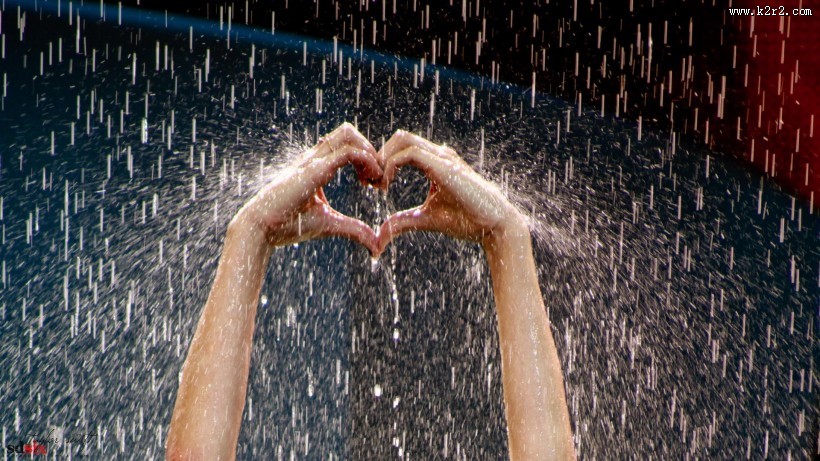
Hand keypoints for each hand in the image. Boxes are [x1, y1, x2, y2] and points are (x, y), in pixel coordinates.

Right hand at [230, 123, 381, 252]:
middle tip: (376, 177)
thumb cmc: (289, 226)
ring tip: (374, 178)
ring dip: (369, 152)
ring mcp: (313, 161)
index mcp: (316, 166)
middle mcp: (314, 158)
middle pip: (347, 132)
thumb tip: (376, 246)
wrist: (262, 228)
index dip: (364, 157)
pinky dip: (365, 161)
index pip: (344, 144)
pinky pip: (347, 153)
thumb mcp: (330, 224)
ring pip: (348, 134)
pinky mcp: (314, 170)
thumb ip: (354, 230)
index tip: (371, 183)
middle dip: (369, 148)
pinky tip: (369, 181)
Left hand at [375, 130, 525, 255]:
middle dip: (378, 156)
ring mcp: (442, 157)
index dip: (381, 162)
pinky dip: (392, 165)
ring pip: (403, 139)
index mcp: (434, 163)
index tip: (371, 185)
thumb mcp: (426, 219)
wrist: (494, 225)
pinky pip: (410, 153)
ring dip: (383, 158)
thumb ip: (403, 220)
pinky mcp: (444, 166)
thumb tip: (381, 232)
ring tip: (377, 183)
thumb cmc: (467, 221)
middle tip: (368, 182)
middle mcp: (438, 155)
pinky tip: (387, 184)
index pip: (401, 148)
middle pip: (399, 138)